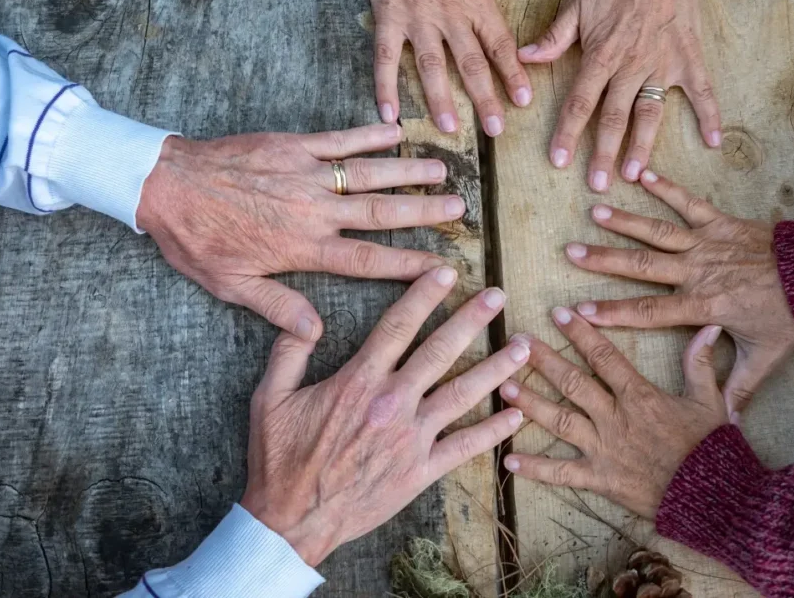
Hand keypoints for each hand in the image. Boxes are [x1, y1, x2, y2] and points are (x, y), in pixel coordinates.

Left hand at [136, 124, 461, 339]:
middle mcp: (314, 211)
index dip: (408, 264)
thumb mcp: (232, 286)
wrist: (163, 186)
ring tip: (442, 168)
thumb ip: (279, 306)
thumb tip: (317, 332)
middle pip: (381, 212)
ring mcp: (305, 174)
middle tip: (459, 208)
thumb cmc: (197, 239)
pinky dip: (369, 134)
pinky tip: (395, 131)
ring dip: (408, 171)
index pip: (367, 260)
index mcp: (303, 248)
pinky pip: (338, 140)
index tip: (441, 267)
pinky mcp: (292, 146)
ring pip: (369, 173)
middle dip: (424, 211)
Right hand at [240, 267, 526, 565]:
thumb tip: (303, 317)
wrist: (290, 521)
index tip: (447, 272)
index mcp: (358, 381)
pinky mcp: (421, 472)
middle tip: (498, 296)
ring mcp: (410, 438)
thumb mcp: (269, 398)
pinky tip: (517, 414)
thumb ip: (288, 353)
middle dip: (472, 319)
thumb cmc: (278, 460)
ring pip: (462, 394)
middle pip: (440, 351)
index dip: (424, 295)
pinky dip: (494, 430)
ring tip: (524, 347)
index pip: (398, 327)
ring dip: (496, 368)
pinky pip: (465, 447)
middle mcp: (391, 403)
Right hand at [329, 0, 562, 134]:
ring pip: (431, 66)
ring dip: (440, 98)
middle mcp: (449, 16)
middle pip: (470, 64)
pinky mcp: (388, 18)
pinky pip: (385, 58)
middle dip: (484, 98)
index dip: (513, 74)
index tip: (524, 100)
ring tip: (449, 127)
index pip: (500, 44)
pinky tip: (389, 114)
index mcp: (476, 1)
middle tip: (495, 129)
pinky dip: (385, 87)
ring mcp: (417, 19)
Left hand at [501, 309, 726, 517]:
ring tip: (504, 387)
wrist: (711, 496)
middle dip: (543, 360)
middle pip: (573, 383)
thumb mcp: (710, 401)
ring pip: (560, 420)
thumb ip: (701, 362)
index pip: (604, 357)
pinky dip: (535, 469)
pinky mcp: (599, 479)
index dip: (580, 333)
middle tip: (516, 342)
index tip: (558, 313)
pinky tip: (508, 461)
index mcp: (639, 396)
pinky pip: (562, 474)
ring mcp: (604, 449)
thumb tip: (708, 328)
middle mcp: (615, 418)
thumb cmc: (711, 447)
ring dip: (531, 403)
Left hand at [519, 0, 720, 190]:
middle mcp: (631, 65)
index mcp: (601, 54)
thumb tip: (525, 58)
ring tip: (635, 175)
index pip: (579, 102)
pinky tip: (714, 142)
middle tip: (599, 185)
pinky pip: (702, 91)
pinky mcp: (689, 57)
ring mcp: (662, 63)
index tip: (559, 161)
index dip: (567, 133)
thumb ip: (554, 38)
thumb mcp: (577, 4)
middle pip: (614, 117)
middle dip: (604, 153)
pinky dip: (710, 115)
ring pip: (650, 113)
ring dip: (643, 146)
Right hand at [563, 171, 793, 417]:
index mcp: (704, 306)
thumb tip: (727, 426)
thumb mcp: (765, 356)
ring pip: (659, 232)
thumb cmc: (793, 315)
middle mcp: (699, 272)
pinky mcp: (722, 222)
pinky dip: (667, 188)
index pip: (650, 312)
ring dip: (626, 222)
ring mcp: (709, 243)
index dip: (613, 313)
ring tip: (595, 213)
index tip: (581, 312)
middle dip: (604, 260)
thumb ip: (739, 388)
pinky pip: (690, 203)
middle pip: (643, 266)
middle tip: (570, 252)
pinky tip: (643, 175)